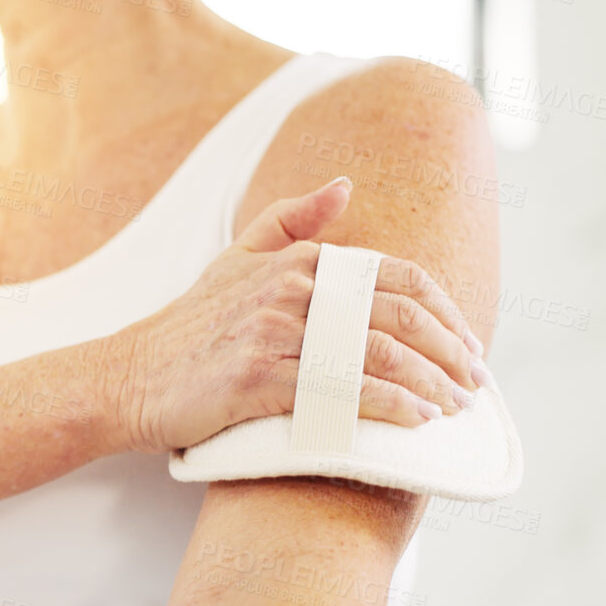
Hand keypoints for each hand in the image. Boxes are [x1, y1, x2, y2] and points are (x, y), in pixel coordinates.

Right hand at [107, 178, 486, 455]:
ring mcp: (275, 333)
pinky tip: (415, 420)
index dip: (443, 311)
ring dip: (428, 382)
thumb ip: (292, 219)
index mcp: (298, 259)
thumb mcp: (238, 256)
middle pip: (397, 316)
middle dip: (448, 350)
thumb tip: (344, 184)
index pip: (396, 277)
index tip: (467, 344)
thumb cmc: (190, 324)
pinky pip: (341, 391)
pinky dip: (388, 406)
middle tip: (475, 382)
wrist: (131, 375)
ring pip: (376, 353)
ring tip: (454, 407)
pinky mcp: (259, 378)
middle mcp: (291, 288)